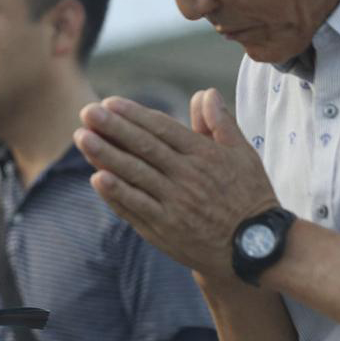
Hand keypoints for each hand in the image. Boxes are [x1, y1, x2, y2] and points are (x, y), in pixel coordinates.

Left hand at [73, 90, 279, 278]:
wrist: (257, 247)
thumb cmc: (249, 195)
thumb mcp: (243, 155)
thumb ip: (220, 124)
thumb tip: (205, 93)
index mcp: (205, 156)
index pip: (163, 129)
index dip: (135, 115)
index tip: (110, 103)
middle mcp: (188, 177)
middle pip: (145, 148)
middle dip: (114, 128)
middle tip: (87, 112)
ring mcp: (175, 204)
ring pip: (136, 175)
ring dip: (106, 155)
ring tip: (82, 138)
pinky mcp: (165, 229)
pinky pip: (136, 208)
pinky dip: (116, 193)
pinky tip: (96, 177)